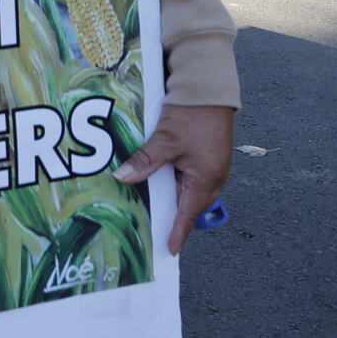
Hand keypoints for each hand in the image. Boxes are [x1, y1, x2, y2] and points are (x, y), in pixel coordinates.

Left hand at [112, 103, 233, 254]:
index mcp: (206, 180)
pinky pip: (191, 174)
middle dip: (172, 214)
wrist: (209, 87)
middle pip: (189, 203)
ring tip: (151, 203)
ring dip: (172, 193)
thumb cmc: (192, 115)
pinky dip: (176, 178)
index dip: (177, 232)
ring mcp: (212, 165)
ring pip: (189, 187)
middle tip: (152, 227)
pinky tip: (159, 175)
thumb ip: (145, 162)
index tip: (169, 250)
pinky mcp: (208, 153)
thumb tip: (123, 179)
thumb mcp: (165, 140)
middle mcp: (213, 177)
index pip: (188, 215)